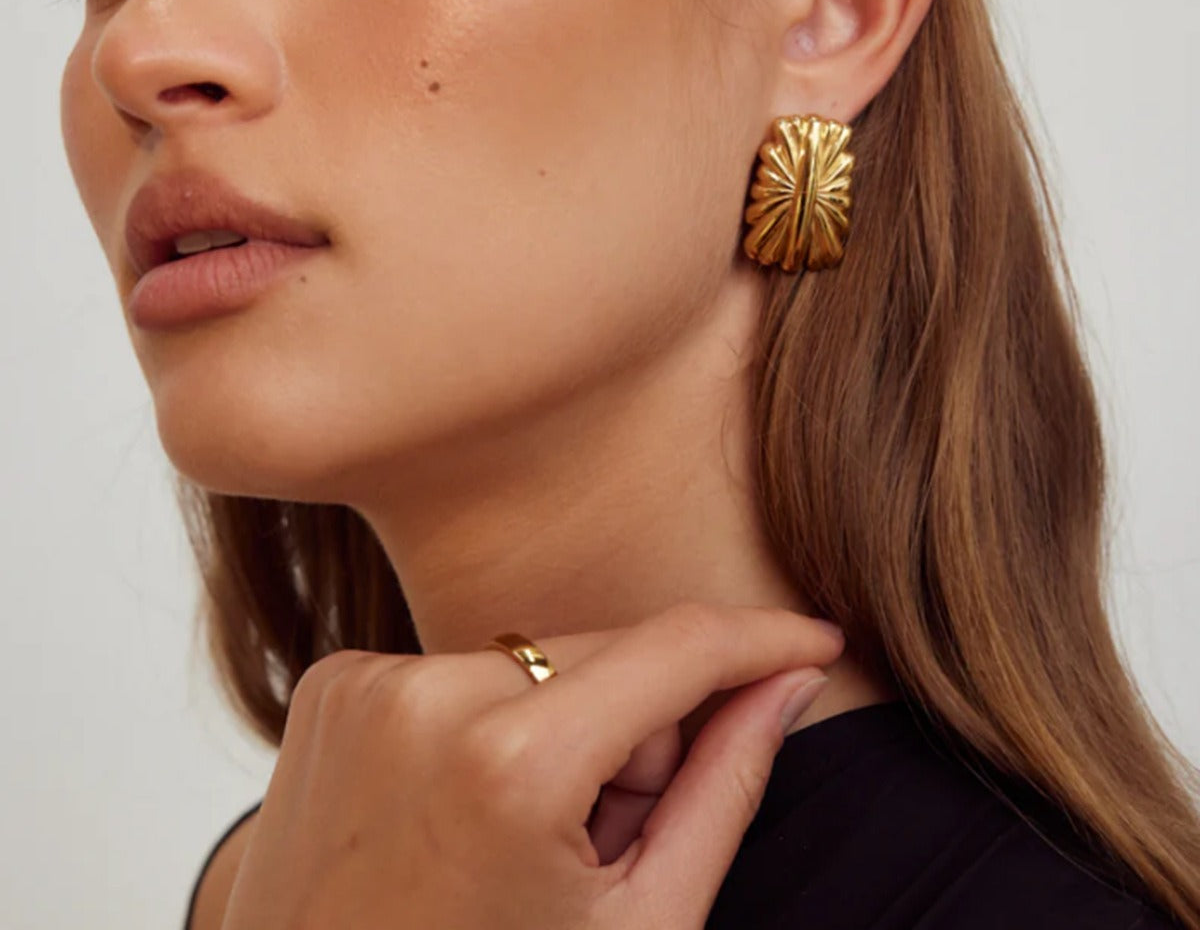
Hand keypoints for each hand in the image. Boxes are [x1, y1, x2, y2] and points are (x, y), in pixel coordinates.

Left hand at [220, 601, 843, 929]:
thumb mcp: (640, 927)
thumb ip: (725, 786)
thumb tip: (788, 683)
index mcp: (510, 766)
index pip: (679, 647)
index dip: (764, 637)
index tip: (814, 642)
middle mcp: (428, 697)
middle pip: (606, 652)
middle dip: (641, 722)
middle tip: (609, 833)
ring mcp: (367, 685)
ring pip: (536, 658)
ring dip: (564, 722)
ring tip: (527, 835)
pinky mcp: (332, 686)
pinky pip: (460, 669)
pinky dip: (489, 719)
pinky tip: (468, 808)